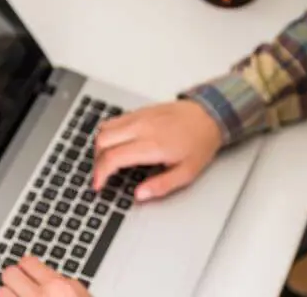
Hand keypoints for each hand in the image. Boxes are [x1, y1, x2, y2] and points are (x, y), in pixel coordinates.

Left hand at [0, 256, 89, 296]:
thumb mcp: (82, 296)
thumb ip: (64, 286)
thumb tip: (50, 277)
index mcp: (62, 287)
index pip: (29, 263)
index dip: (27, 266)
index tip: (26, 269)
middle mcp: (44, 295)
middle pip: (11, 273)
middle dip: (13, 278)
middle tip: (17, 283)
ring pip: (2, 291)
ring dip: (8, 294)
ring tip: (15, 296)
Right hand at [93, 100, 221, 201]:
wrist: (210, 115)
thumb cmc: (200, 142)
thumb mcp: (187, 173)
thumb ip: (161, 186)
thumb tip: (139, 195)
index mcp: (152, 145)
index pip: (113, 158)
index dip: (100, 174)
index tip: (99, 185)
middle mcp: (142, 128)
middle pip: (102, 141)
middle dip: (96, 161)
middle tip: (102, 175)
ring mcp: (139, 116)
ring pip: (104, 128)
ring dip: (100, 146)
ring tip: (107, 162)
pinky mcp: (140, 110)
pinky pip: (114, 120)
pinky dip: (107, 134)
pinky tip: (116, 145)